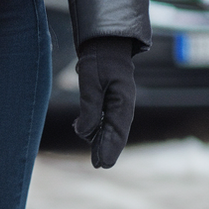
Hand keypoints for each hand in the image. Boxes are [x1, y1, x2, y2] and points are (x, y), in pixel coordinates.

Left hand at [73, 37, 135, 168]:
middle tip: (99, 165)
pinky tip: (86, 133)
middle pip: (115, 133)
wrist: (104, 44)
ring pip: (109, 127)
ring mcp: (118, 103)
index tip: (103, 163)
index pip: (117, 130)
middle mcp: (123, 105)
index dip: (110, 148)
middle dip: (106, 149)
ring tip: (93, 155)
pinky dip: (96, 128)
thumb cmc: (99, 59)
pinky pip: (104, 119)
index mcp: (123, 100)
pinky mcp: (110, 100)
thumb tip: (84, 132)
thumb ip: (89, 106)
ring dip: (100, 139)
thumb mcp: (91, 80)